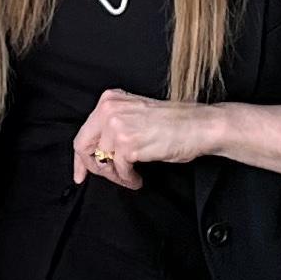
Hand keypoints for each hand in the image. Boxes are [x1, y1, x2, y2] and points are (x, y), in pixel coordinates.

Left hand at [72, 92, 212, 188]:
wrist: (199, 126)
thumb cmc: (174, 123)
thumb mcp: (135, 115)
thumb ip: (113, 127)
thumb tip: (97, 153)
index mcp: (109, 100)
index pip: (84, 133)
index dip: (81, 159)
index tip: (81, 174)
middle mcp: (109, 109)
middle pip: (85, 148)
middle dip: (95, 168)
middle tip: (112, 178)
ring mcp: (117, 126)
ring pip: (102, 161)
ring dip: (116, 175)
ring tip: (131, 177)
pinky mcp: (128, 143)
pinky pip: (119, 170)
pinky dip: (128, 179)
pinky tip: (138, 178)